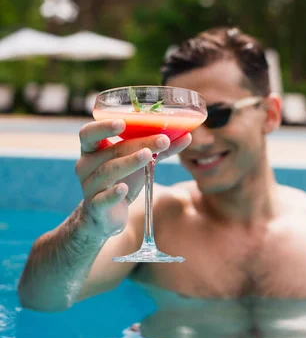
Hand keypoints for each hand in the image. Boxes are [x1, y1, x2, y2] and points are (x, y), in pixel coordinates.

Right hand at [75, 119, 190, 237]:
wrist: (105, 215)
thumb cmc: (120, 180)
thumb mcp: (137, 162)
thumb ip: (157, 149)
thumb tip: (187, 135)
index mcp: (92, 150)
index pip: (89, 133)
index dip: (103, 127)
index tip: (122, 122)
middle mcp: (86, 165)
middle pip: (109, 151)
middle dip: (135, 144)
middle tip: (161, 140)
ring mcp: (89, 186)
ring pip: (108, 172)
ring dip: (129, 162)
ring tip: (148, 155)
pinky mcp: (96, 206)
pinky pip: (103, 199)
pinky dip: (114, 193)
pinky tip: (124, 188)